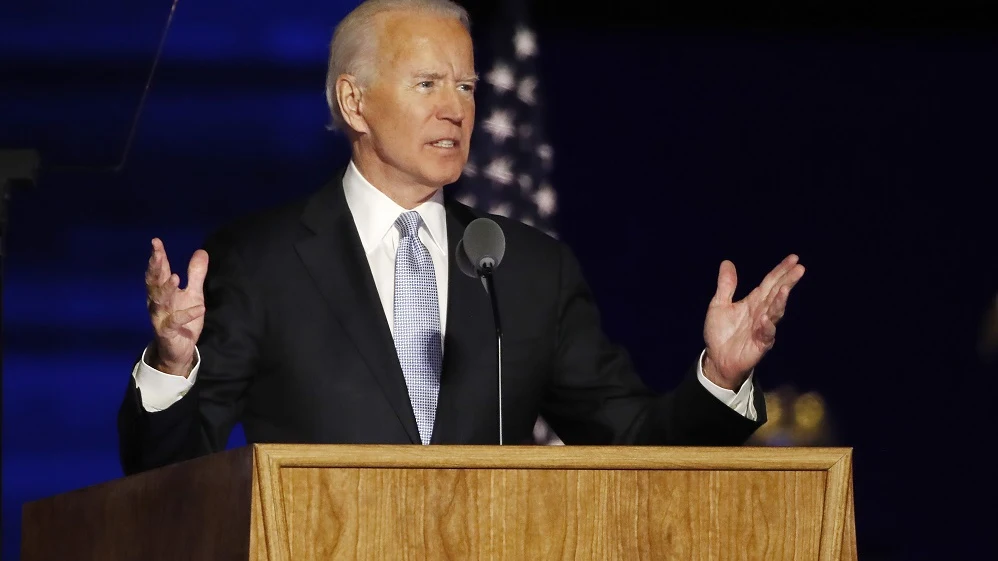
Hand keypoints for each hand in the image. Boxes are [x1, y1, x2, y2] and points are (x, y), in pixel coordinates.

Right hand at [145, 238, 208, 376]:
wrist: (178, 349)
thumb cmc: (183, 319)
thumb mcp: (193, 294)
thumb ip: (195, 274)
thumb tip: (201, 251)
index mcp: (161, 292)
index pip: (157, 272)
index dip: (157, 257)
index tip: (156, 242)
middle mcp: (157, 303)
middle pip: (153, 284)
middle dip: (155, 268)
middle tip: (158, 254)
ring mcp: (160, 318)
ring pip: (160, 302)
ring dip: (166, 289)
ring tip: (174, 276)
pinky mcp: (168, 332)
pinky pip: (176, 322)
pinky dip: (187, 315)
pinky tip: (199, 308)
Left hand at [702, 254, 804, 389]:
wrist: (717, 358)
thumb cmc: (720, 332)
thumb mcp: (718, 305)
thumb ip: (726, 285)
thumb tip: (727, 262)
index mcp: (753, 301)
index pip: (770, 282)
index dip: (781, 270)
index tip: (794, 258)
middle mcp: (762, 312)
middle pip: (777, 293)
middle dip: (788, 281)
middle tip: (800, 268)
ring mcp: (763, 327)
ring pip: (775, 312)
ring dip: (780, 301)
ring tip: (785, 288)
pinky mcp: (760, 343)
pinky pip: (766, 333)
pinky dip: (767, 325)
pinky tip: (766, 318)